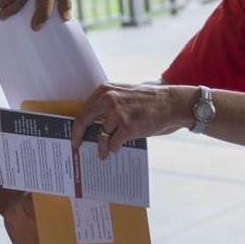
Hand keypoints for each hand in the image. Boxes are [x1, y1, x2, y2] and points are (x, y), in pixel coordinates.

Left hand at [73, 84, 192, 157]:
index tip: (73, 136)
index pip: (83, 110)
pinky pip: (114, 143)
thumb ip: (107, 105)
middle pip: (84, 121)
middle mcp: (109, 100)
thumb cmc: (147, 100)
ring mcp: (118, 113)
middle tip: (77, 146)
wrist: (170, 103)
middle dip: (78, 136)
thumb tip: (91, 123)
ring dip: (103, 146)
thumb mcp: (123, 94)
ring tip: (104, 152)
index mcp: (105, 91)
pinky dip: (115, 148)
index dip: (77, 126)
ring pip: (101, 136)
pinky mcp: (128, 127)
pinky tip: (118, 148)